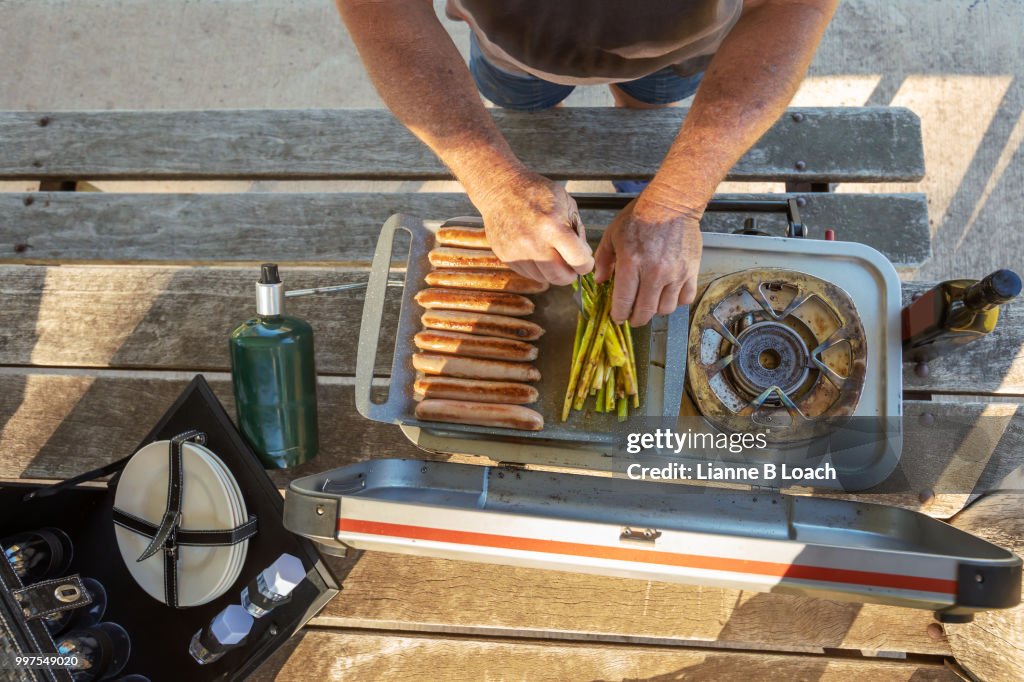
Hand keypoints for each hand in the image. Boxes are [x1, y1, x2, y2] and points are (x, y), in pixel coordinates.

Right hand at [473, 170, 593, 284]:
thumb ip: (577, 230)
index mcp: (552, 226)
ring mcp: (517, 252)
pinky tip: (536, 251)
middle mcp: (533, 243)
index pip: (578, 261)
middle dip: (571, 273)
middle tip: (571, 264)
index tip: (585, 261)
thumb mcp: (565, 201)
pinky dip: (537, 268)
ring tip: (551, 253)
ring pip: (544, 278)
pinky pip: (528, 274)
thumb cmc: (535, 192)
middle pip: (561, 278)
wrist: (500, 189)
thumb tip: (583, 255)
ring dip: (552, 271)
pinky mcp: (506, 257)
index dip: (586, 265)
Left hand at [594, 189, 702, 325]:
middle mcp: (654, 272)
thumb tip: (600, 281)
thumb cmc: (640, 217)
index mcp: (631, 263)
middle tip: (632, 317)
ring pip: (666, 309)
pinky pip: (686, 298)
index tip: (618, 317)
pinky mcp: (691, 270)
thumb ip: (604, 260)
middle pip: (645, 311)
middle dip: (636, 319)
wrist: (672, 203)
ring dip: (656, 310)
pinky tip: (668, 293)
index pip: (624, 302)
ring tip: (650, 302)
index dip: (619, 315)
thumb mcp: (612, 234)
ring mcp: (675, 273)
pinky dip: (677, 301)